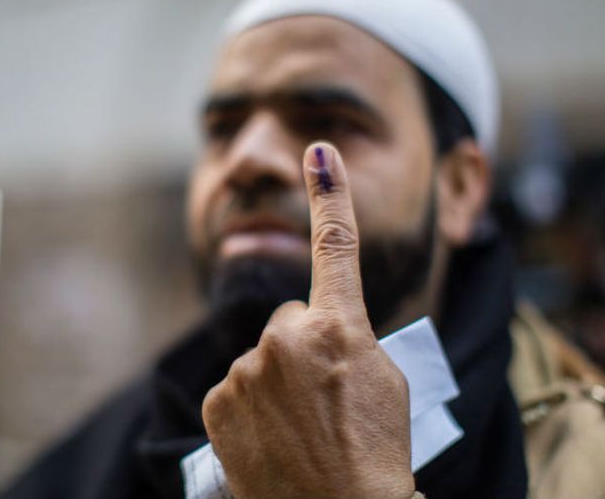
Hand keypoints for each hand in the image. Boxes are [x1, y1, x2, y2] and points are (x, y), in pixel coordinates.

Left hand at [202, 142, 413, 498]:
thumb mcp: (385, 382)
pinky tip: (272, 437)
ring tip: (300, 426)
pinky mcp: (220, 400)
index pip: (336, 247)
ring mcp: (247, 371)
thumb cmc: (377, 452)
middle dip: (303, 345)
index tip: (319, 152)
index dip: (329, 195)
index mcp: (340, 328)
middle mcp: (286, 339)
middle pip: (290, 319)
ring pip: (262, 356)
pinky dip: (252, 406)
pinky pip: (237, 387)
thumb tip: (322, 321)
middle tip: (323, 397)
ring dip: (277, 380)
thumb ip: (350, 336)